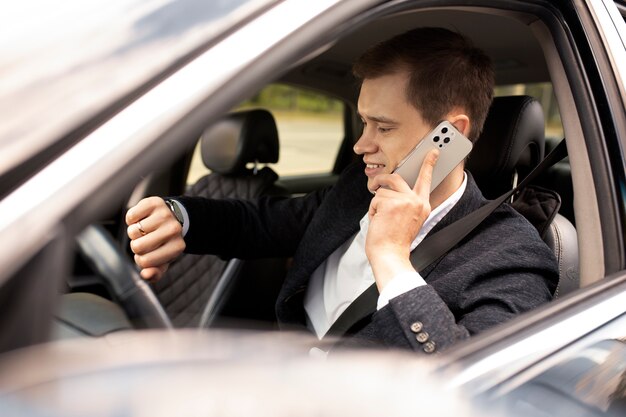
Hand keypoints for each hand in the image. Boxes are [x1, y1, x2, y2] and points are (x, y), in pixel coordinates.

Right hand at [125, 197, 185, 280]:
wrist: (174, 217)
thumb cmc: (165, 242)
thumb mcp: (163, 260)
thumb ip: (155, 272)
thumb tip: (146, 275)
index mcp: (177, 247)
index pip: (145, 262)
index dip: (142, 259)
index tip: (150, 253)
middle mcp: (174, 230)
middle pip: (137, 247)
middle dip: (137, 245)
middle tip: (146, 240)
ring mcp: (165, 215)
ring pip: (132, 231)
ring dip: (134, 232)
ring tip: (145, 229)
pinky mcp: (155, 202)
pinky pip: (130, 216)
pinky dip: (132, 219)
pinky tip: (142, 219)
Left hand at [365, 149, 438, 290]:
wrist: (390, 255)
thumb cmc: (395, 241)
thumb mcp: (409, 220)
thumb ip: (406, 203)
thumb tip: (393, 188)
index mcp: (423, 205)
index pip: (426, 179)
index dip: (429, 163)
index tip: (433, 151)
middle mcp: (416, 201)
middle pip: (396, 178)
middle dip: (382, 180)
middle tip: (375, 184)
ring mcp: (405, 201)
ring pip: (382, 190)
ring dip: (376, 203)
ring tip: (381, 219)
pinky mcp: (391, 204)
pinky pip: (375, 199)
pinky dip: (372, 210)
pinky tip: (378, 221)